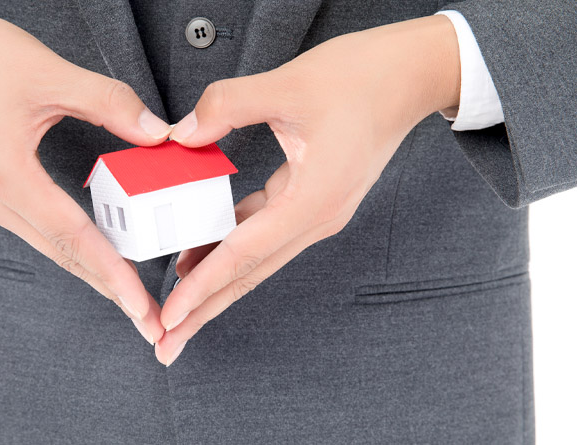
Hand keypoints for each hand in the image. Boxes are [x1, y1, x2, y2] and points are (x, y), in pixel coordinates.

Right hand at [0, 1, 172, 344]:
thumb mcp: (51, 74)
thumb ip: (110, 104)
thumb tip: (158, 133)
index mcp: (5, 174)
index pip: (72, 236)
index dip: (112, 273)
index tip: (141, 306)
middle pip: (63, 254)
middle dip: (110, 290)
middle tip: (150, 323)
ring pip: (52, 248)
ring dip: (94, 273)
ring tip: (134, 300)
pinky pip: (41, 232)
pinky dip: (75, 249)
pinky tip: (102, 259)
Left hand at [154, 15, 460, 364]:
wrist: (410, 75)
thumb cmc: (364, 78)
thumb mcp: (287, 84)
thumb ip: (227, 106)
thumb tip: (182, 133)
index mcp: (312, 200)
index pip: (244, 255)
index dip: (203, 287)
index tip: (172, 316)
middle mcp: (316, 218)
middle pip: (250, 275)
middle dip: (205, 311)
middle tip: (167, 344)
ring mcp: (316, 213)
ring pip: (256, 259)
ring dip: (217, 284)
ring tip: (177, 307)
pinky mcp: (313, 200)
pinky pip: (264, 234)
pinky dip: (232, 246)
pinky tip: (202, 250)